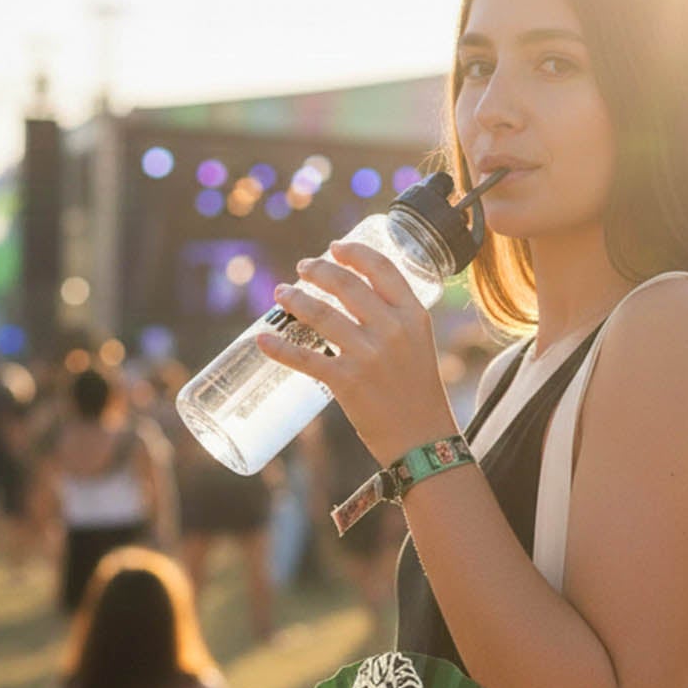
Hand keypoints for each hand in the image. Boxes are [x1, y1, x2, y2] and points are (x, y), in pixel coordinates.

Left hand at [256, 241, 457, 467]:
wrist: (423, 440)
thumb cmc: (420, 392)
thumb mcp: (419, 345)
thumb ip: (395, 320)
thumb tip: (356, 299)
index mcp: (414, 316)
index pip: (382, 268)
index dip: (354, 252)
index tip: (334, 247)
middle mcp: (392, 329)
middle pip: (345, 283)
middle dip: (316, 270)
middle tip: (301, 268)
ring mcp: (368, 355)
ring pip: (320, 314)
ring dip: (294, 299)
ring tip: (281, 295)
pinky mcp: (347, 381)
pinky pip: (304, 357)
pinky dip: (278, 347)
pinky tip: (263, 340)